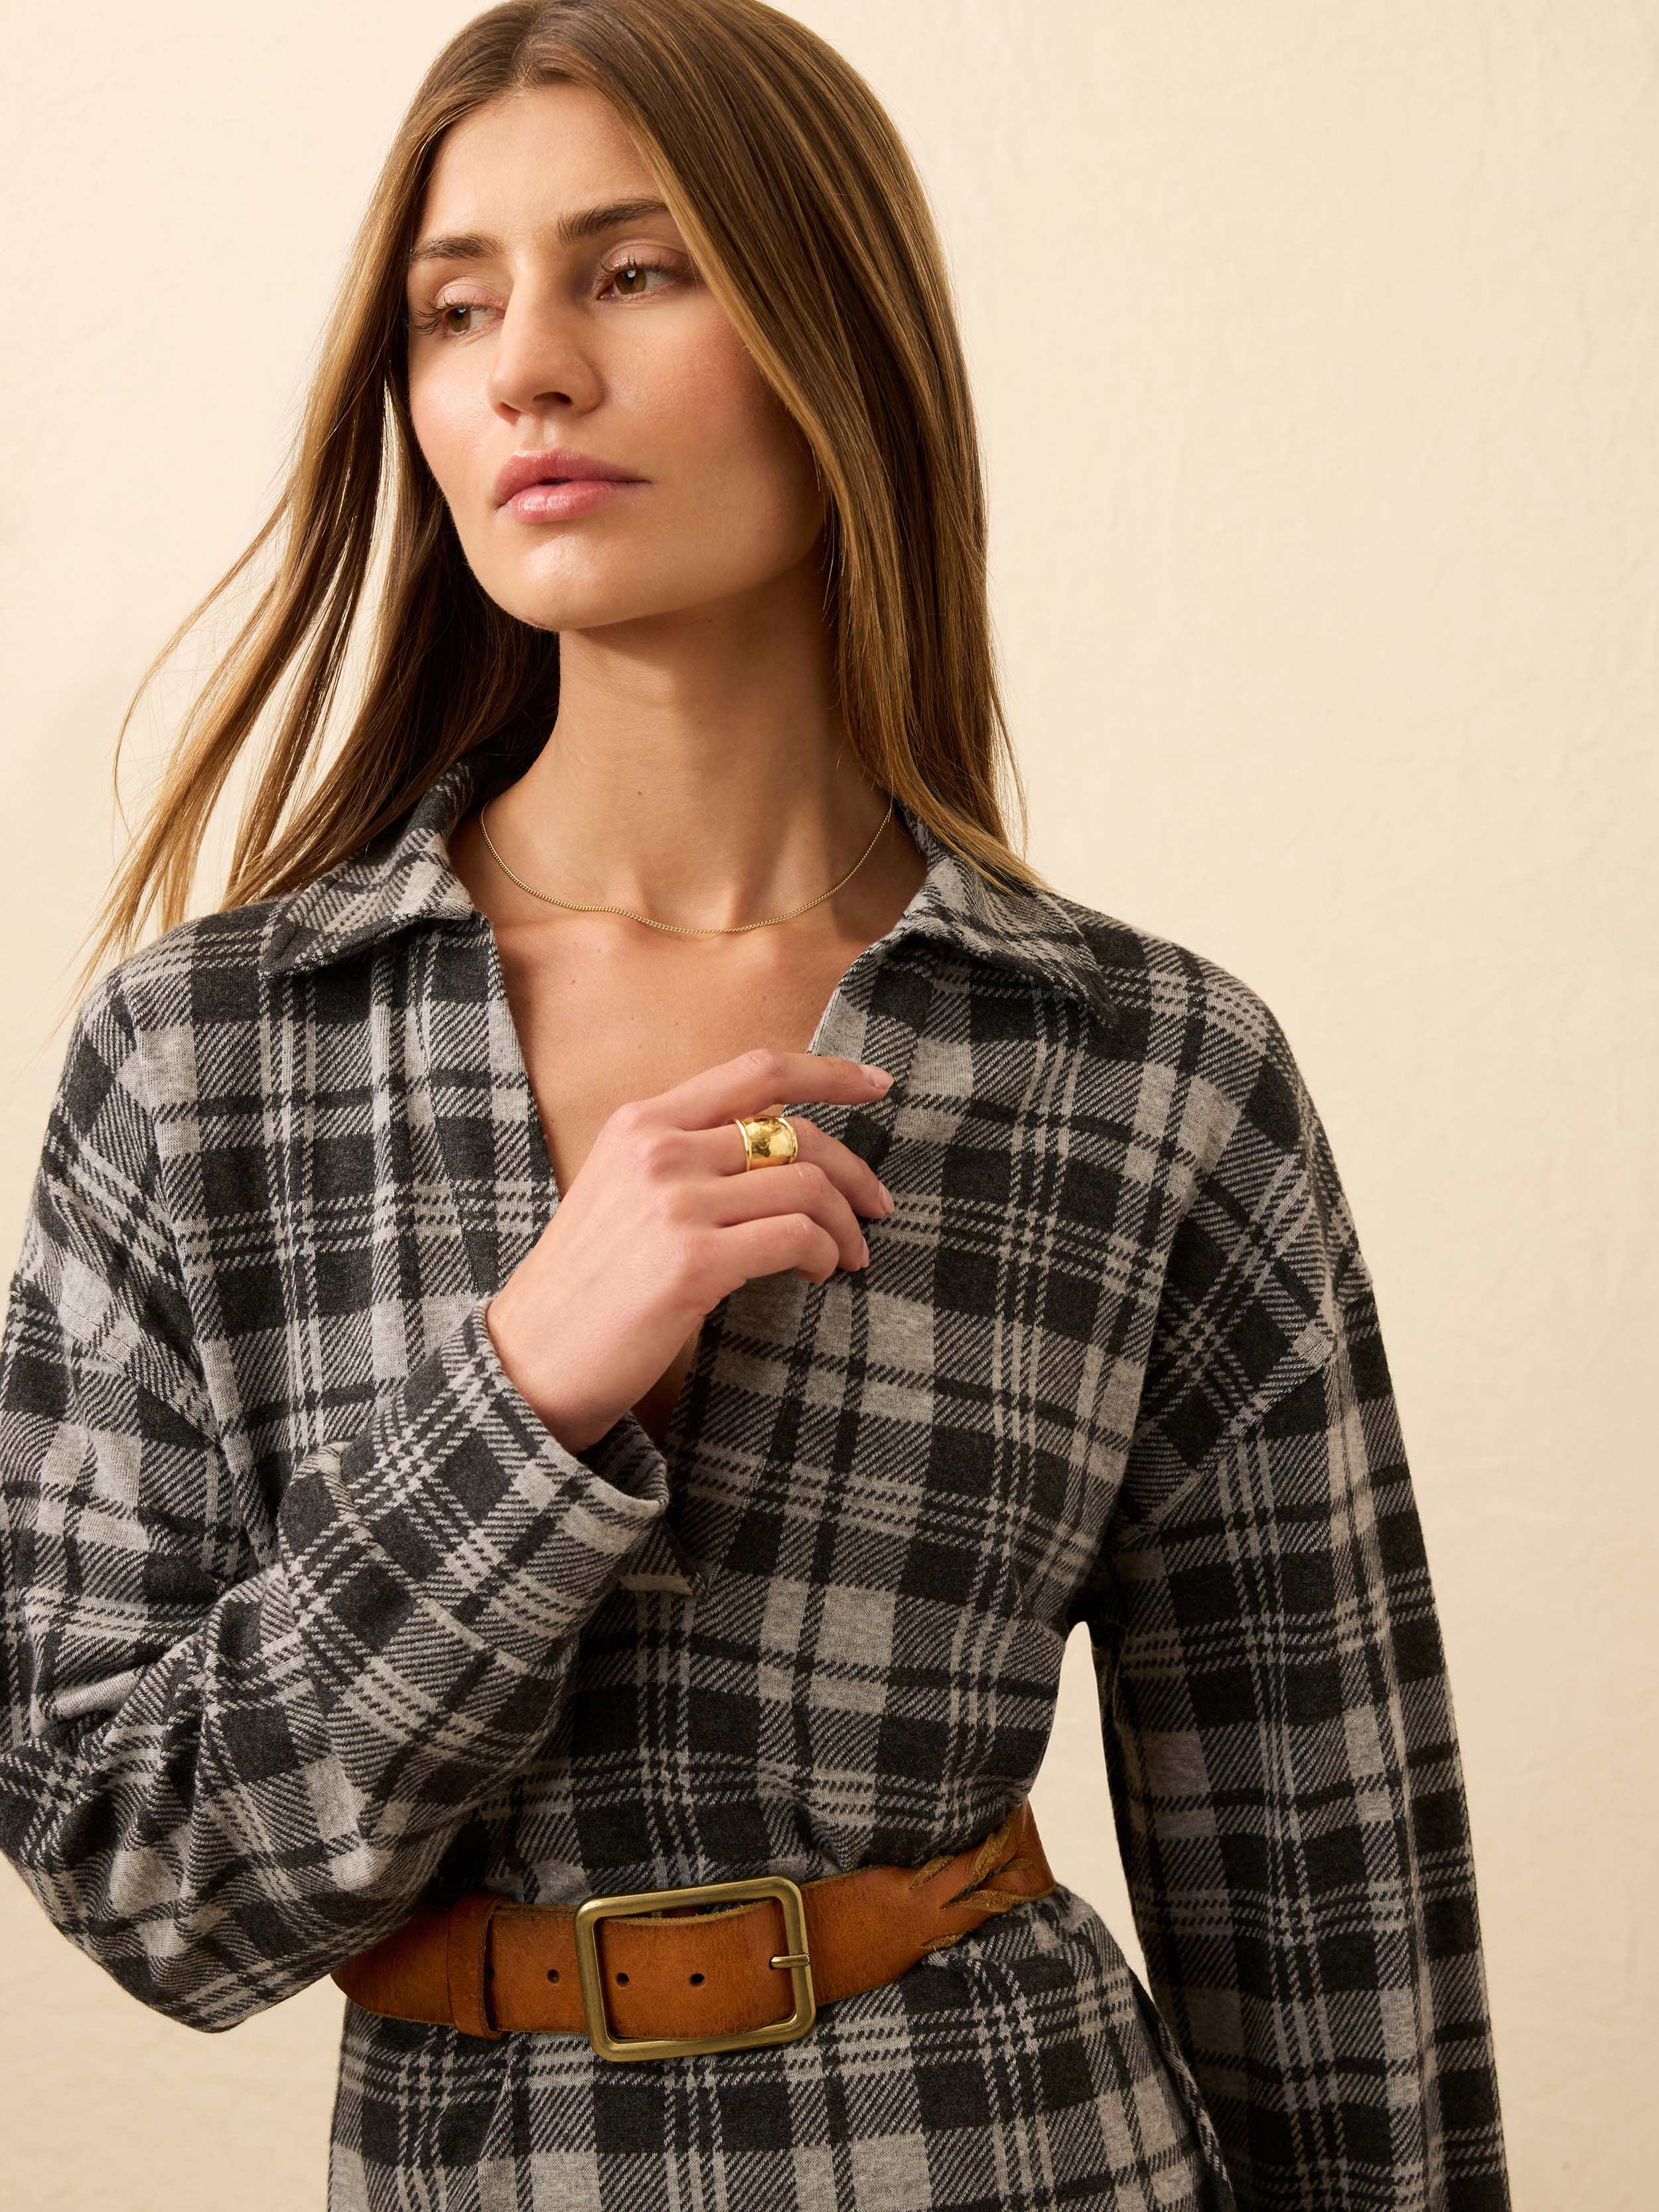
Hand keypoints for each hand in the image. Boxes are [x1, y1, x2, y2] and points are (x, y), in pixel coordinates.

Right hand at [483, 1048, 895, 1452]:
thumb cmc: (588, 1285)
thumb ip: (688, 1158)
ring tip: (847, 1256)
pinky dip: (823, 1253)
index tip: (876, 1084)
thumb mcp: (623, 1192)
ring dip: (843, 1224)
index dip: (828, 1073)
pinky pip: (795, 1236)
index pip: (755, 1073)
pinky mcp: (693, 1260)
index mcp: (641, 1122)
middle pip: (795, 1133)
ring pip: (806, 1185)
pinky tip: (817, 1273)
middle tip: (877, 1207)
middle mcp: (657, 1149)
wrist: (531, 1361)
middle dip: (853, 1171)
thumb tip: (781, 1151)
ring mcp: (674, 1202)